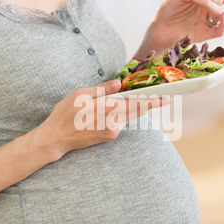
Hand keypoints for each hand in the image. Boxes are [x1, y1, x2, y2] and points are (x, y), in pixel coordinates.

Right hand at [37, 80, 169, 159]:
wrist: (57, 138)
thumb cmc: (65, 114)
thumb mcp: (80, 95)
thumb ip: (102, 89)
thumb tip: (119, 84)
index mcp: (106, 108)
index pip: (135, 104)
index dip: (152, 102)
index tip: (166, 99)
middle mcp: (113, 121)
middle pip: (136, 111)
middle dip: (144, 103)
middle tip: (151, 96)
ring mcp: (112, 131)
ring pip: (127, 116)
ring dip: (126, 108)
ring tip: (107, 104)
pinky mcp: (109, 137)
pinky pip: (120, 123)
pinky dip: (117, 115)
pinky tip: (102, 114)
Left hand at [135, 0, 223, 58]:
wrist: (158, 28)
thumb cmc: (167, 13)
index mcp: (204, 2)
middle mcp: (207, 12)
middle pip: (221, 0)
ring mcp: (206, 23)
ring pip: (220, 12)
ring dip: (208, 2)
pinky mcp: (204, 34)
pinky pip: (220, 30)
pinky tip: (222, 14)